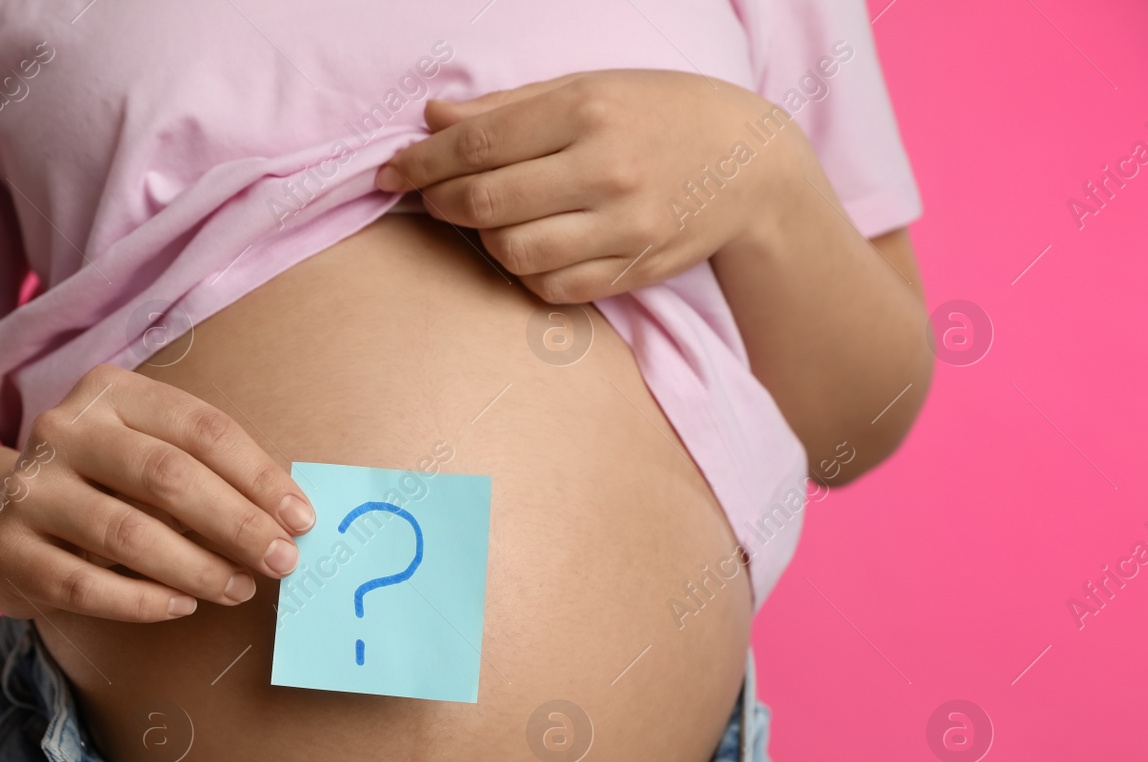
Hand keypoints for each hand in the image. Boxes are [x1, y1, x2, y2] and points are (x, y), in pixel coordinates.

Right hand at [0, 364, 314, 622]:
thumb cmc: (104, 488)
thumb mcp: (150, 459)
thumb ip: (208, 476)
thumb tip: (288, 519)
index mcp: (110, 392)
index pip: (201, 429)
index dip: (258, 475)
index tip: (302, 519)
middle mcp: (64, 430)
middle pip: (167, 476)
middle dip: (237, 524)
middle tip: (283, 561)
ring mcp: (29, 488)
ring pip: (127, 533)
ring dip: (198, 568)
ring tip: (240, 589)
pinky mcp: (9, 549)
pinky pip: (86, 584)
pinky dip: (142, 600)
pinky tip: (183, 606)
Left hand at [377, 70, 804, 303]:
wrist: (754, 166)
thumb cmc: (663, 114)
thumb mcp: (593, 87)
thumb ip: (511, 106)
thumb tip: (436, 119)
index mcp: (589, 110)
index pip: (479, 142)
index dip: (424, 162)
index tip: (394, 172)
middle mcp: (606, 168)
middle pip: (487, 201)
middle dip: (442, 202)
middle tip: (429, 197)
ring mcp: (623, 225)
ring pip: (513, 251)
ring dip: (483, 240)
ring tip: (487, 221)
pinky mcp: (634, 270)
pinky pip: (552, 287)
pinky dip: (524, 272)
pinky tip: (527, 247)